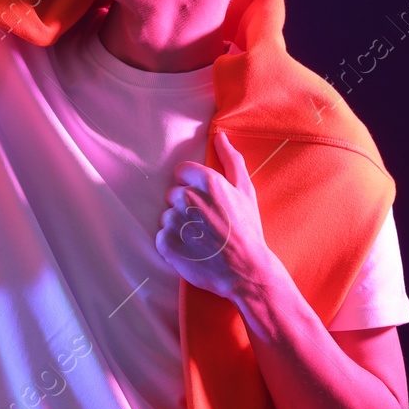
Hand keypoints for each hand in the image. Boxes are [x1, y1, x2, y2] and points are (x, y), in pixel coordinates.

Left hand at [155, 129, 270, 299]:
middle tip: (205, 222)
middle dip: (185, 206)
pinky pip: (161, 236)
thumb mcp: (246, 191)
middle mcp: (188, 198)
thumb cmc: (247, 231)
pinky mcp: (166, 243)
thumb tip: (220, 136)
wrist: (246, 271)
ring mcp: (175, 221)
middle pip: (173, 193)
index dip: (192, 185)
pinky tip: (190, 250)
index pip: (182, 171)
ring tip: (200, 238)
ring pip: (167, 215)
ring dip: (179, 225)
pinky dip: (172, 243)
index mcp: (208, 182)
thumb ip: (231, 160)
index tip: (205, 201)